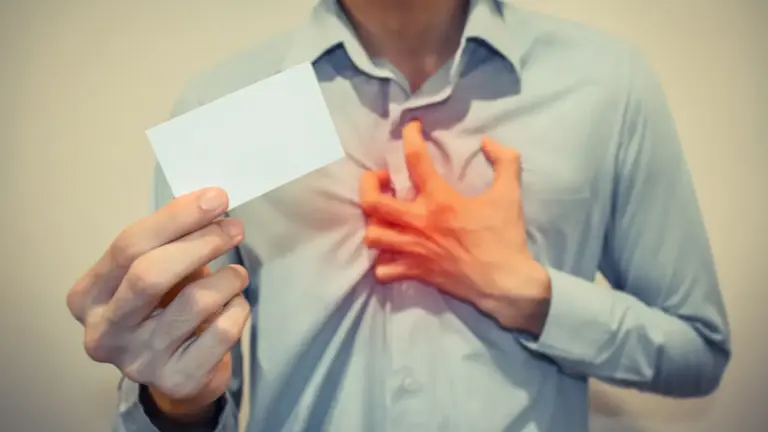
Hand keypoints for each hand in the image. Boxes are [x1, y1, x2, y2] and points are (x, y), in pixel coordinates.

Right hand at [66, 188, 250, 419]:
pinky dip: (237, 310)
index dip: (175, 218)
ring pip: (194, 303)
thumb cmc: (165, 308)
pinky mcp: (177, 380)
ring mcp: (139, 362)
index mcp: (87, 296)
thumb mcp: (155, 271)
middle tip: (233, 228)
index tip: (215, 198)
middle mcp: (104, 332)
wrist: (180, 371)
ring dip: (228, 279)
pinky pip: (221, 332)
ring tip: (237, 274)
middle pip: (150, 274)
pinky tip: (235, 305)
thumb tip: (209, 201)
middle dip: (200, 243)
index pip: (128, 246)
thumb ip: (170, 241)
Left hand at [359, 121, 550, 334]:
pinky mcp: (416, 272)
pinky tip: (393, 252)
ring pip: (372, 236)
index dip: (409, 137)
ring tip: (385, 216)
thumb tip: (488, 142)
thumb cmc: (505, 237)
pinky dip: (382, 261)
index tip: (411, 129)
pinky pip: (383, 269)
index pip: (415, 160)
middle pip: (372, 202)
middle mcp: (419, 223)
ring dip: (374, 222)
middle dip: (368, 184)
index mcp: (440, 200)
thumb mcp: (510, 194)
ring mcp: (414, 250)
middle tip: (383, 180)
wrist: (505, 283)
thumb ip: (504, 161)